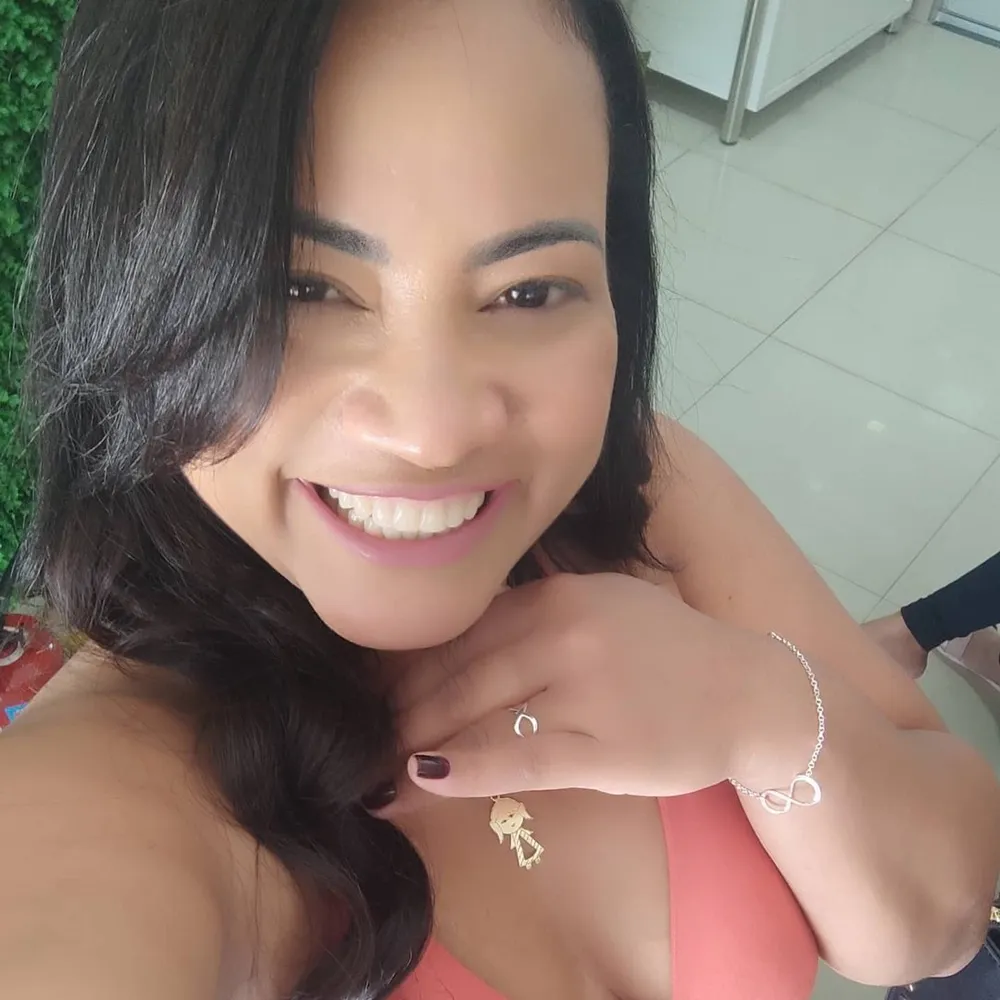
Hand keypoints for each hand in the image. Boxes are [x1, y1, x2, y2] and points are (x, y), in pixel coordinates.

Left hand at [379, 573, 771, 811]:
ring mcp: (586, 689)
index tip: (376, 686)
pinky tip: (423, 777)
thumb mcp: (605, 601)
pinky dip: (467, 767)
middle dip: (404, 703)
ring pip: (481, 711)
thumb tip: (464, 625)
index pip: (467, 627)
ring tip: (377, 761)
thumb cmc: (670, 650)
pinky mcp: (605, 747)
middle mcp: (567, 632)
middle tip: (364, 730)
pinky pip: (521, 757)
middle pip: (462, 668)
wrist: (751, 693)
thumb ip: (539, 605)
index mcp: (561, 595)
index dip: (413, 661)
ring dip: (418, 736)